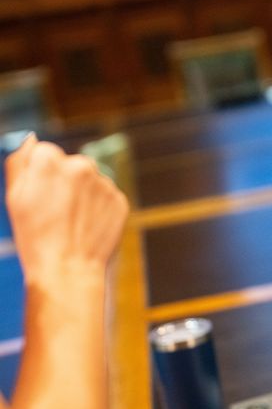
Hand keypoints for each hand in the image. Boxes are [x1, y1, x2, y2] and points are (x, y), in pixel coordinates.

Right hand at [5, 135, 128, 284]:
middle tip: (55, 212)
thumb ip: (19, 162)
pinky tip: (86, 226)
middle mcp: (81, 164)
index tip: (39, 196)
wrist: (67, 268)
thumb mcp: (15, 196)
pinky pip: (105, 198)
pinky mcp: (119, 199)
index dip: (40, 176)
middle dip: (64, 182)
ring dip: (82, 195)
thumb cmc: (34, 235)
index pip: (45, 154)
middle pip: (71, 166)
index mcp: (50, 159)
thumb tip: (31, 139)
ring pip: (90, 182)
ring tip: (71, 222)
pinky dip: (98, 209)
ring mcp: (103, 182)